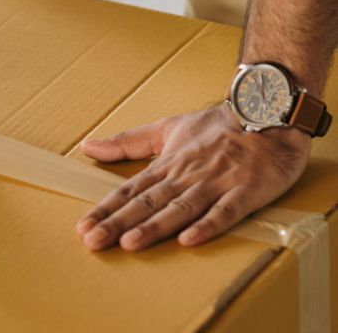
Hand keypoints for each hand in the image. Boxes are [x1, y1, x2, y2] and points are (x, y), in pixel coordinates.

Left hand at [76, 103, 310, 250]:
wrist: (269, 111)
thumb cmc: (218, 126)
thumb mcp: (167, 128)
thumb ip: (128, 141)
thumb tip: (88, 146)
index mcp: (167, 164)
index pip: (130, 190)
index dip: (106, 209)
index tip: (83, 227)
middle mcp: (186, 175)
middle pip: (148, 202)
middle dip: (119, 222)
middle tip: (93, 241)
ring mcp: (216, 183)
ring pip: (181, 207)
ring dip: (155, 226)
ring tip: (130, 243)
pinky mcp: (246, 191)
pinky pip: (226, 211)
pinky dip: (208, 225)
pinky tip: (189, 240)